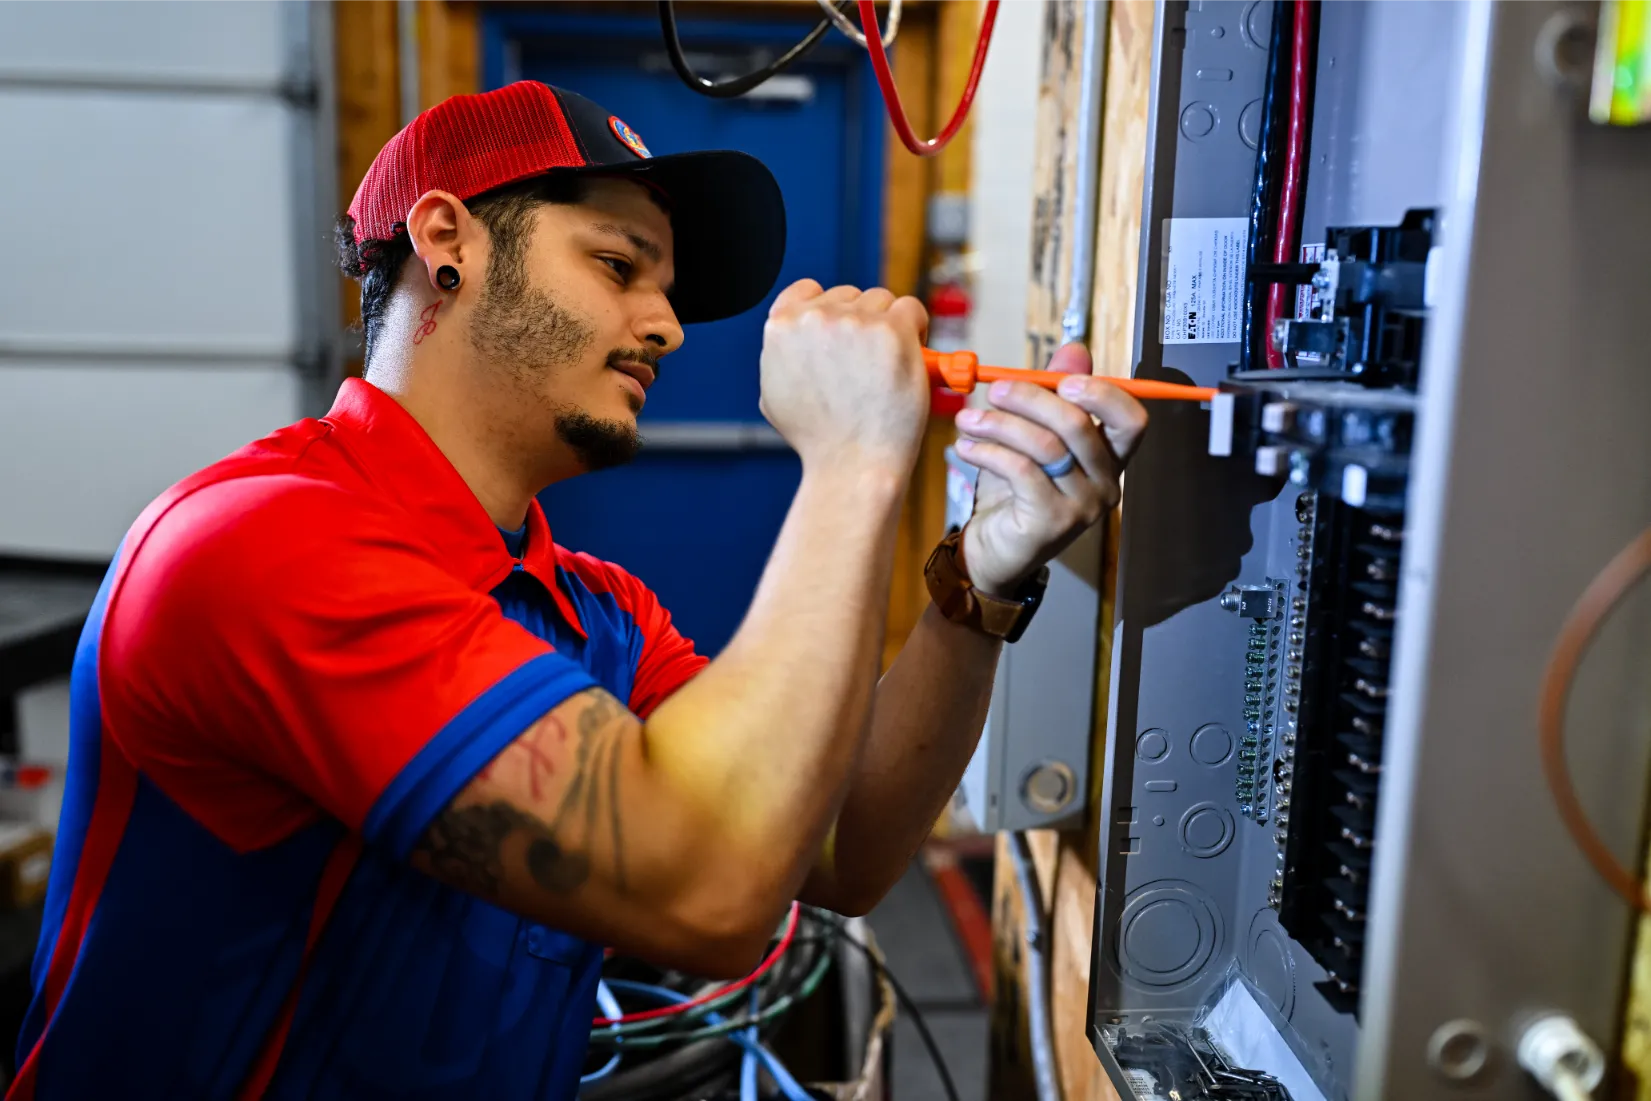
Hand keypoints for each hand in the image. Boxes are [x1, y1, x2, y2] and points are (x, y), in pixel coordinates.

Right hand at [759, 279, 930, 473]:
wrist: (852, 464)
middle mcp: (815, 318)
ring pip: (881, 301)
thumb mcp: (774, 394)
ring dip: (889, 326)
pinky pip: (912, 308)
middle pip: (849, 296)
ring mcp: (854, 321)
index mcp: (782, 327)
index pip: (807, 291)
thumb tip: (801, 338)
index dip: (829, 309)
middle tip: (869, 359)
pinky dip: (916, 328)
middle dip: (861, 321)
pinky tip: (910, 355)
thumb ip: (784, 355)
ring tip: (888, 365)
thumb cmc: (819, 439)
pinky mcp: (891, 330)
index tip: (843, 329)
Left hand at [953, 343, 1147, 596]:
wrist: (995, 549)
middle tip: (994, 390)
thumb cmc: (1017, 490)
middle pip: (1078, 425)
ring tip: (968, 419)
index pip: (1131, 420)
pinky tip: (965, 446)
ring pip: (1045, 446)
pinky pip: (1021, 471)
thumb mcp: (1035, 436)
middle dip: (1031, 398)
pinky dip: (988, 451)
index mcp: (1110, 458)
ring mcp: (1082, 506)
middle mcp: (1106, 483)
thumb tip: (1074, 349)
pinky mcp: (1052, 522)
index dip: (1103, 393)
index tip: (1062, 378)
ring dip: (1000, 424)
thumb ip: (1055, 395)